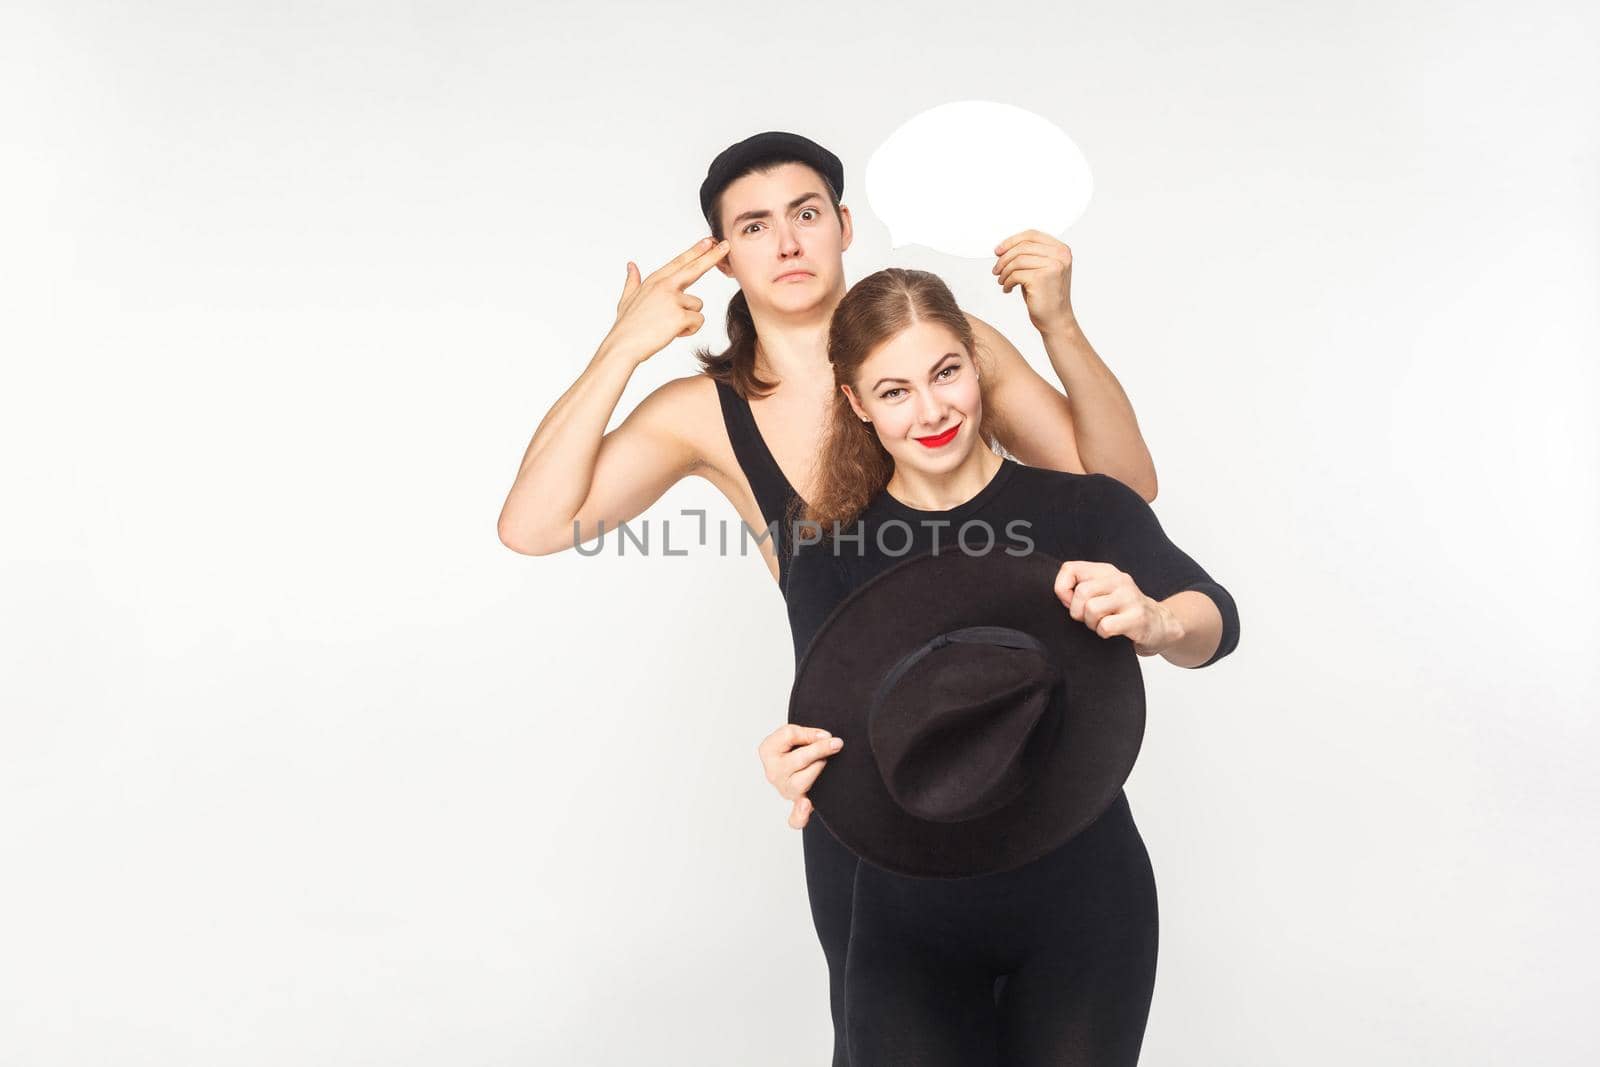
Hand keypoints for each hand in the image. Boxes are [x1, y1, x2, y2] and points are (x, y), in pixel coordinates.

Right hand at [607, 237, 730, 362]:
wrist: (623, 345)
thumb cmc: (626, 326)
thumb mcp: (626, 299)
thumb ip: (633, 281)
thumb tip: (631, 266)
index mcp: (655, 281)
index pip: (679, 262)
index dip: (695, 251)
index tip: (708, 241)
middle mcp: (665, 286)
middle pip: (695, 268)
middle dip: (712, 256)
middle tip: (726, 245)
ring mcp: (673, 299)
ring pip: (697, 306)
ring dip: (688, 318)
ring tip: (669, 326)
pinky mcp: (680, 316)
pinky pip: (698, 322)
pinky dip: (689, 330)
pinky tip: (673, 333)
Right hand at [756, 723, 843, 828]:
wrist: (801, 765)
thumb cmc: (796, 749)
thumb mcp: (795, 734)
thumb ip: (806, 733)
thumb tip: (825, 738)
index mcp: (768, 750)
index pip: (788, 735)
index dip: (810, 733)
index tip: (825, 734)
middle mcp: (774, 772)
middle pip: (797, 760)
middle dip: (819, 750)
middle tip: (836, 744)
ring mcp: (785, 790)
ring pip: (800, 783)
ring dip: (816, 771)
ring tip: (824, 763)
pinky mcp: (797, 803)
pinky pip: (796, 817)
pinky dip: (800, 814)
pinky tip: (806, 805)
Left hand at [992, 229, 1075, 333]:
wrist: (1056, 320)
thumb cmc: (1046, 296)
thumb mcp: (1040, 269)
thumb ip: (1029, 256)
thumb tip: (1002, 248)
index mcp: (1061, 250)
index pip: (1032, 235)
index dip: (1012, 241)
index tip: (998, 251)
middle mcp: (1060, 255)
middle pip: (1023, 247)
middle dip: (1004, 258)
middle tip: (996, 270)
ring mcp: (1053, 265)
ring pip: (1017, 260)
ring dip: (1004, 271)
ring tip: (1002, 281)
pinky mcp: (1042, 278)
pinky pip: (1015, 274)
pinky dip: (1007, 282)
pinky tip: (1008, 289)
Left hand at [1052, 561, 1179, 655]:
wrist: (1160, 626)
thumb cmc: (1124, 611)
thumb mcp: (1103, 592)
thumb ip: (1081, 589)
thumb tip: (1060, 596)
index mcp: (1106, 571)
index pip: (1070, 568)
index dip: (1061, 589)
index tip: (1068, 603)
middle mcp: (1119, 580)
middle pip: (1080, 592)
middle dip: (1078, 612)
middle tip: (1089, 619)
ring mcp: (1130, 598)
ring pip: (1091, 609)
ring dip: (1091, 624)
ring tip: (1101, 625)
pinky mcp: (1137, 617)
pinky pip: (1106, 626)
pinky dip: (1103, 633)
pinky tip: (1112, 632)